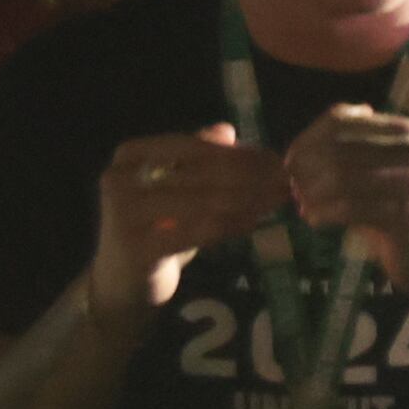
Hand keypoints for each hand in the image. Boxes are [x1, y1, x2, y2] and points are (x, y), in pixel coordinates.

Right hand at [91, 126, 288, 316]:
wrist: (123, 280)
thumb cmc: (155, 227)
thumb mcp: (174, 188)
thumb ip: (196, 158)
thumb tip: (228, 129)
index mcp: (129, 155)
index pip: (194, 147)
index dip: (239, 153)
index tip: (277, 160)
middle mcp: (120, 178)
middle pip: (203, 172)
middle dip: (252, 177)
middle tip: (287, 183)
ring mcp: (125, 213)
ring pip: (206, 201)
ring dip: (250, 200)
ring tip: (279, 200)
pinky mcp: (140, 247)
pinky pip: (201, 231)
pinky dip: (233, 225)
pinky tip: (256, 222)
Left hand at [281, 106, 408, 293]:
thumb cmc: (396, 215)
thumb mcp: (375, 174)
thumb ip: (354, 147)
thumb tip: (322, 127)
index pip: (342, 120)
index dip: (306, 140)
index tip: (291, 165)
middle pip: (338, 147)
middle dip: (306, 169)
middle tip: (294, 190)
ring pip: (341, 175)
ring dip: (312, 193)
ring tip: (304, 206)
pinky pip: (351, 206)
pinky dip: (324, 213)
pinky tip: (315, 221)